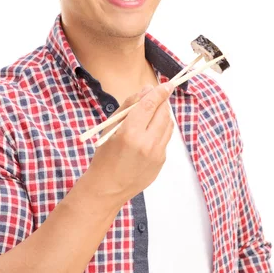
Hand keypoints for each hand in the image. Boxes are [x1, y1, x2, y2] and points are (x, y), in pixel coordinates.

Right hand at [87, 82, 174, 205]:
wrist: (107, 187)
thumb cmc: (104, 155)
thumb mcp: (110, 127)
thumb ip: (129, 106)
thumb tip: (147, 89)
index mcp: (130, 133)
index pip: (150, 105)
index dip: (160, 92)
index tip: (167, 84)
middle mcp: (146, 143)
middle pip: (163, 114)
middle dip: (163, 102)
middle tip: (158, 97)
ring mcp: (156, 154)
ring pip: (168, 126)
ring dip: (164, 116)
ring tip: (153, 114)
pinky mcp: (161, 162)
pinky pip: (165, 140)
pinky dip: (161, 131)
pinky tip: (150, 133)